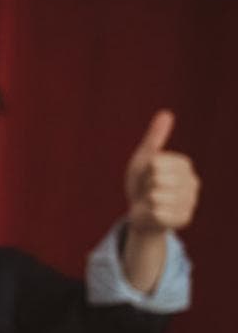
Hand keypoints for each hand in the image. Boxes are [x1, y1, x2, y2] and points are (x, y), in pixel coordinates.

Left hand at [125, 110, 199, 233]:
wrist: (140, 210)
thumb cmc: (142, 181)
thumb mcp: (144, 158)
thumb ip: (155, 137)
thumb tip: (166, 113)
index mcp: (184, 164)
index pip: (157, 163)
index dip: (146, 170)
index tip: (148, 174)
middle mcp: (193, 182)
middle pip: (157, 179)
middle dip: (146, 185)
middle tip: (148, 189)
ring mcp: (190, 202)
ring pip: (156, 196)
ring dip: (147, 200)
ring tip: (151, 201)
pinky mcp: (184, 219)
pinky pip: (158, 212)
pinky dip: (149, 213)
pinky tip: (154, 213)